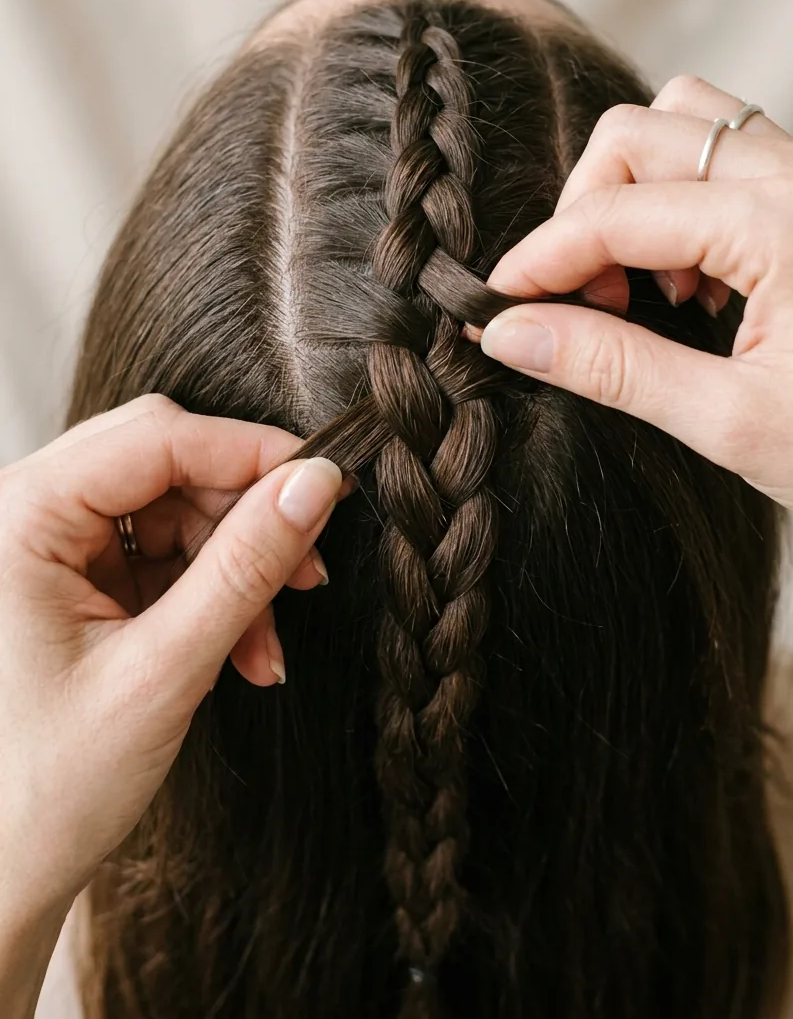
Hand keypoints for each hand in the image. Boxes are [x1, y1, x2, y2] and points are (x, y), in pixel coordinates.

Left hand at [0, 395, 342, 927]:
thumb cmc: (46, 789)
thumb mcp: (163, 671)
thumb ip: (243, 567)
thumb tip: (315, 485)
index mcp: (17, 518)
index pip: (156, 437)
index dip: (251, 454)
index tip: (327, 486)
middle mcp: (21, 514)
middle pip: (166, 464)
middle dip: (243, 520)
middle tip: (305, 573)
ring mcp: (45, 545)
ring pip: (173, 509)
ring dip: (234, 570)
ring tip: (265, 645)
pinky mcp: (69, 578)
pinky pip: (160, 553)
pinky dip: (210, 594)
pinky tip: (239, 651)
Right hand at [478, 76, 792, 531]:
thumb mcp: (731, 424)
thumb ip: (613, 368)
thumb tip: (510, 335)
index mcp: (784, 225)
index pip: (613, 213)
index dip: (538, 260)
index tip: (495, 308)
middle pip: (638, 136)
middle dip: (582, 214)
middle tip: (581, 304)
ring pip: (685, 122)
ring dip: (635, 190)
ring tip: (644, 284)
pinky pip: (728, 150)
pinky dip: (680, 195)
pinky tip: (692, 278)